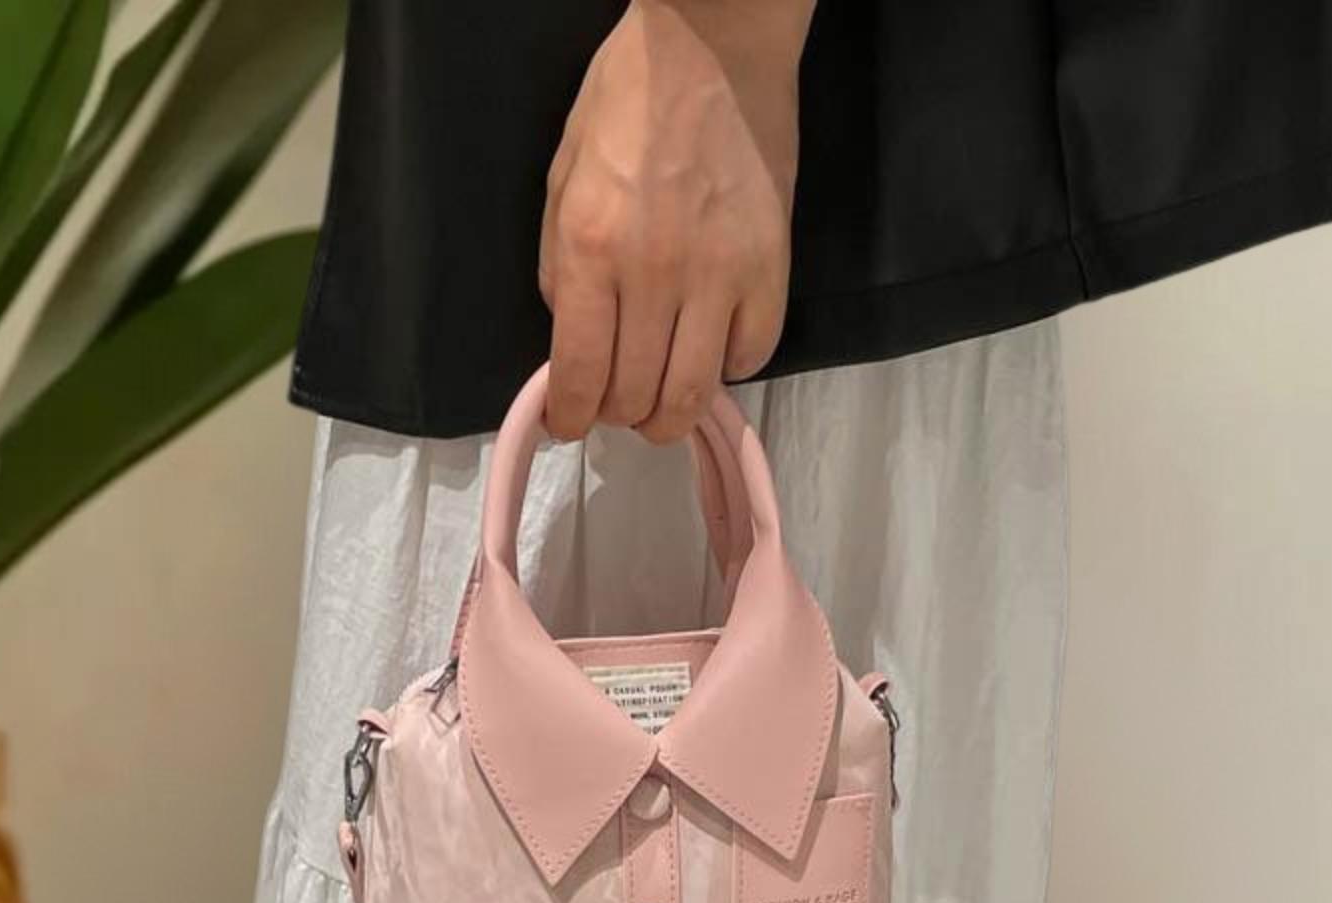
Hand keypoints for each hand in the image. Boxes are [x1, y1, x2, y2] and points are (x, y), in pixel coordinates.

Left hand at [539, 0, 810, 442]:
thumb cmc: (628, 103)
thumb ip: (560, 266)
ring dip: (668, 415)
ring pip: (692, 395)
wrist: (714, 47)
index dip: (569, 417)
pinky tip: (710, 350)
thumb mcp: (563, 178)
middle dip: (616, 416)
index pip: (578, 373)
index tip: (569, 425)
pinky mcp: (771, 271)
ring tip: (659, 402)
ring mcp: (720, 277)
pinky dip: (727, 369)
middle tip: (615, 403)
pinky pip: (751, 357)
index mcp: (591, 248)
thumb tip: (574, 340)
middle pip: (635, 396)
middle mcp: (654, 275)